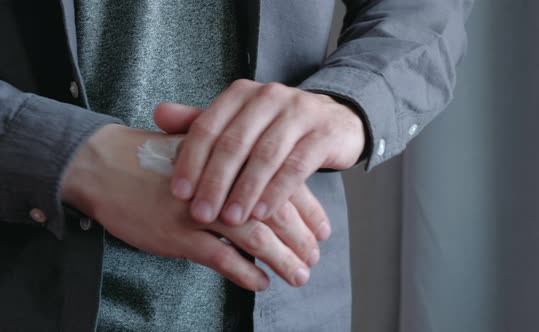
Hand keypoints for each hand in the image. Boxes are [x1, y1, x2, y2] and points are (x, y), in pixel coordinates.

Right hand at [61, 124, 318, 289]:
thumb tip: (272, 192)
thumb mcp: (202, 150)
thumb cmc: (156, 158)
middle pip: (276, 213)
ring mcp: (201, 209)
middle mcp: (222, 182)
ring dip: (282, 260)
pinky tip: (260, 282)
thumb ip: (236, 167)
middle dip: (301, 239)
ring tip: (298, 275)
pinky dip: (245, 271)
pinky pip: (221, 258)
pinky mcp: (178, 234)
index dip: (308, 211)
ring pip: (256, 237)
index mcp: (233, 159)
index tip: (322, 231)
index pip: (283, 185)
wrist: (105, 163)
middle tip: (313, 257)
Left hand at [154, 102, 332, 241]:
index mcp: (242, 93)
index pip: (208, 126)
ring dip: (245, 191)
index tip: (179, 193)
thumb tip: (158, 114)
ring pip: (265, 156)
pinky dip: (277, 192)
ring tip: (230, 220)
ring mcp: (299, 113)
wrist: (334, 120)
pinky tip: (263, 214)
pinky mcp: (323, 133)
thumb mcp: (240, 123)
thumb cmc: (277, 127)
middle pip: (235, 143)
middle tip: (201, 214)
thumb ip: (202, 121)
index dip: (191, 161)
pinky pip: (296, 166)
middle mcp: (269, 97)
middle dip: (215, 182)